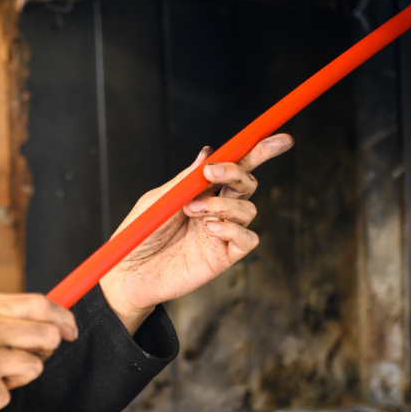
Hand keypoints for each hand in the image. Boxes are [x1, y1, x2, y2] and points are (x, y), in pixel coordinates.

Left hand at [99, 134, 293, 332]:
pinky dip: (232, 228)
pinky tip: (209, 229)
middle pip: (247, 183)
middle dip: (237, 172)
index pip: (236, 165)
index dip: (260, 150)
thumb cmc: (139, 235)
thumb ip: (185, 179)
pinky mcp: (225, 256)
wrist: (130, 273)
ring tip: (191, 211)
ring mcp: (223, 232)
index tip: (280, 139)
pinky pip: (247, 238)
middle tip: (211, 174)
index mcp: (201, 190)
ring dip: (222, 204)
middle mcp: (217, 208)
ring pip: (248, 209)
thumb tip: (208, 153)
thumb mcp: (158, 200)